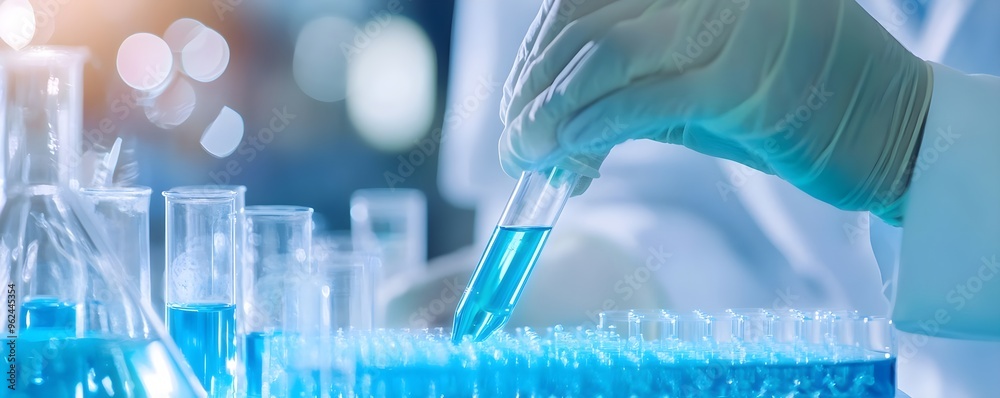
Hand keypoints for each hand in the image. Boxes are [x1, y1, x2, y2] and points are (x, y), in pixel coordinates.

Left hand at [499, 0, 931, 222]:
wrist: (890, 133)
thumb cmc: (791, 103)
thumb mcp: (703, 69)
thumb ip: (634, 73)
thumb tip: (549, 115)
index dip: (537, 51)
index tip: (518, 100)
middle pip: (582, 27)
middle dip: (532, 90)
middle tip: (514, 140)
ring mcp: (731, 27)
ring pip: (600, 60)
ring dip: (547, 115)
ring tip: (529, 155)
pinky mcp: (743, 83)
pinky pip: (638, 103)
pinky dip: (590, 130)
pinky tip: (568, 156)